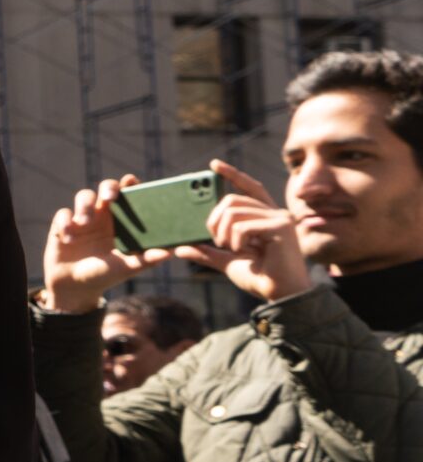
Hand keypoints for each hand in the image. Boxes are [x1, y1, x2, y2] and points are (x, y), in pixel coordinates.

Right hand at [42, 175, 175, 313]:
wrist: (76, 287)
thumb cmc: (105, 275)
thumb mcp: (126, 268)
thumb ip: (146, 260)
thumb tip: (169, 253)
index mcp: (121, 220)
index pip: (128, 196)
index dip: (130, 185)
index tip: (132, 181)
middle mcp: (102, 214)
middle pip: (106, 188)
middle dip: (108, 187)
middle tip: (110, 198)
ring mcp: (82, 218)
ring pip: (84, 196)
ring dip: (84, 205)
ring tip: (84, 221)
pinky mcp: (62, 225)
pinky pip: (63, 215)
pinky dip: (65, 223)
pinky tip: (68, 239)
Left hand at [175, 160, 312, 304]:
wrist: (280, 295)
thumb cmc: (260, 278)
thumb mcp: (227, 261)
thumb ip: (207, 252)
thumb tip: (180, 248)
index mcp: (265, 217)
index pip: (249, 187)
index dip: (232, 174)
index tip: (213, 165)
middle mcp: (275, 212)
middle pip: (232, 200)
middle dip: (214, 219)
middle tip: (216, 240)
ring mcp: (280, 218)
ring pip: (234, 211)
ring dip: (224, 233)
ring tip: (232, 248)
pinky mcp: (281, 226)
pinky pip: (243, 225)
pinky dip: (235, 241)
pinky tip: (245, 252)